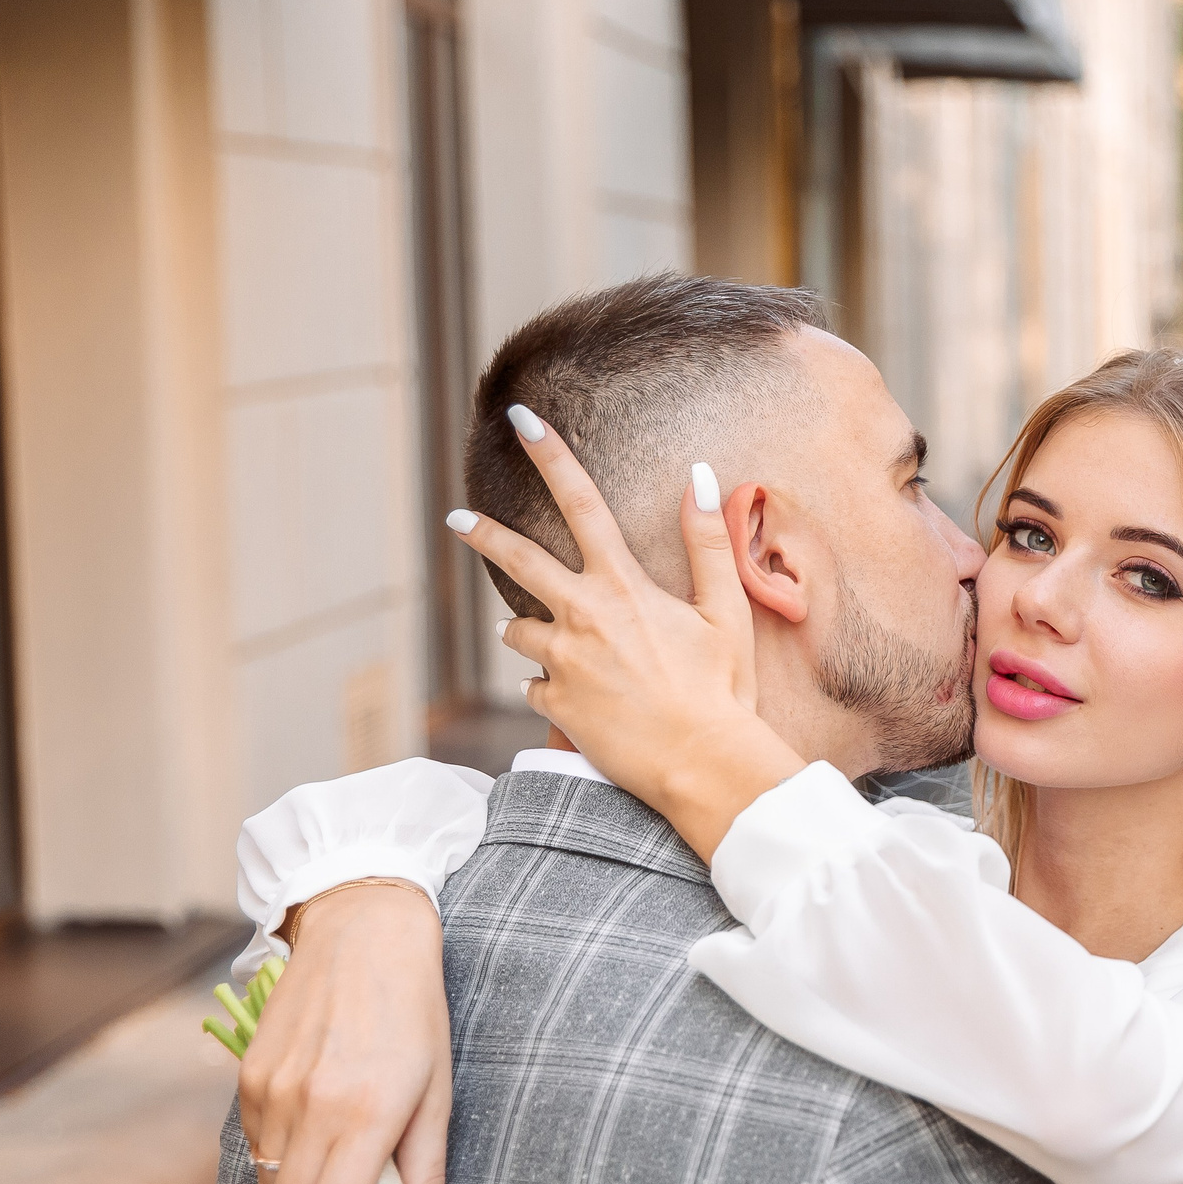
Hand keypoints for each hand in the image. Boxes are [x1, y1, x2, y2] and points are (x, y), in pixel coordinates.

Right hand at [239, 882, 449, 1183]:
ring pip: (268, 1183)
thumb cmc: (415, 1010)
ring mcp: (272, 1091)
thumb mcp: (438, 1086)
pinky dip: (280, 1151)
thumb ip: (426, 1166)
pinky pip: (254, 1145)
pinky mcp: (247, 1077)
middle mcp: (312, 1107)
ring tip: (336, 1141)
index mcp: (368, 1113)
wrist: (363, 930)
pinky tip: (313, 1110)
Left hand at [446, 410, 804, 858]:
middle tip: (456, 518)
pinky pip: (536, 687)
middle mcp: (583, 616)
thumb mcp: (726, 611)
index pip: (581, 503)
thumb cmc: (724, 688)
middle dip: (482, 533)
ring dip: (528, 629)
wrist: (703, 763)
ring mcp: (563, 663)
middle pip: (518, 560)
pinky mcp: (555, 706)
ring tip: (544, 639)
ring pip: (520, 630)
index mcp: (623, 586)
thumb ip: (707, 542)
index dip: (552, 456)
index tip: (521, 420)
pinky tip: (577, 698)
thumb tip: (702, 475)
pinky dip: (549, 686)